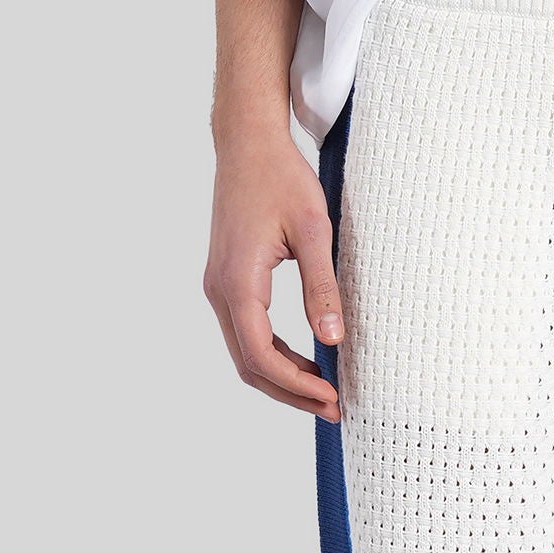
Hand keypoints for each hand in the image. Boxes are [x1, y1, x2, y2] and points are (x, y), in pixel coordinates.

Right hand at [204, 129, 342, 420]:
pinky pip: (246, 335)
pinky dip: (274, 357)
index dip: (296, 386)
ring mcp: (219, 288)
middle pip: (249, 365)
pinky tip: (306, 364)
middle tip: (333, 409)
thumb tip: (333, 338)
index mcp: (238, 281)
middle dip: (291, 393)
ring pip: (245, 354)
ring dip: (282, 379)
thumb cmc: (282, 178)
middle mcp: (220, 290)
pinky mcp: (227, 283)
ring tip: (324, 392)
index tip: (332, 397)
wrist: (248, 144)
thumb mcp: (315, 230)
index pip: (260, 355)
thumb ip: (322, 287)